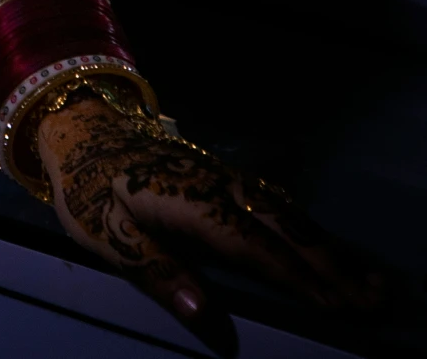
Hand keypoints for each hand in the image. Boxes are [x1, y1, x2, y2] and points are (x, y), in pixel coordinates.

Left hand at [38, 89, 383, 355]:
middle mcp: (215, 185)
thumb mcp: (110, 238)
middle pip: (282, 228)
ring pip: (285, 213)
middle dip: (330, 266)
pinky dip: (307, 227)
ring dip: (328, 248)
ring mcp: (222, 175)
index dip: (293, 277)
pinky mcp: (222, 174)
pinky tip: (328, 247)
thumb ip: (163, 279)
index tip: (333, 307)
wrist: (78, 126)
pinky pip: (274, 202)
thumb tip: (212, 327)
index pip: (251, 245)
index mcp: (188, 202)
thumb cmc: (89, 189)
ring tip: (370, 282)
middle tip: (375, 302)